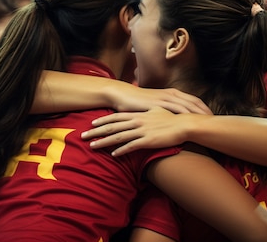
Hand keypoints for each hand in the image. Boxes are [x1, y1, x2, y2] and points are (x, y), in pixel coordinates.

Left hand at [82, 107, 203, 155]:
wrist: (184, 124)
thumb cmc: (172, 118)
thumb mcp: (156, 111)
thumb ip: (146, 113)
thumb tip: (142, 113)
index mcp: (138, 114)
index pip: (115, 117)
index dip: (102, 120)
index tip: (91, 123)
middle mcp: (137, 122)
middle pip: (112, 127)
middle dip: (96, 132)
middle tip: (83, 136)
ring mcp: (141, 131)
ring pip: (117, 137)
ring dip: (103, 142)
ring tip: (92, 146)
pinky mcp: (147, 141)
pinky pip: (130, 146)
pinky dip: (120, 150)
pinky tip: (112, 154)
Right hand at [109, 85, 210, 114]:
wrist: (122, 95)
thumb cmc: (137, 102)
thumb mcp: (155, 105)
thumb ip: (165, 110)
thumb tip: (173, 119)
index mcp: (172, 93)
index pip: (194, 100)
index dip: (204, 109)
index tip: (213, 117)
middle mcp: (172, 94)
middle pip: (195, 103)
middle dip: (206, 112)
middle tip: (217, 122)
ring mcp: (166, 98)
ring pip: (188, 106)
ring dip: (199, 114)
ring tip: (209, 124)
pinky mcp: (159, 103)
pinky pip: (176, 110)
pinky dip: (186, 115)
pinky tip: (192, 123)